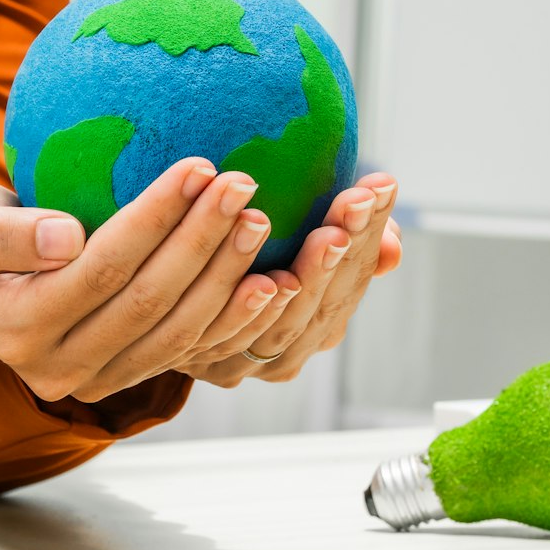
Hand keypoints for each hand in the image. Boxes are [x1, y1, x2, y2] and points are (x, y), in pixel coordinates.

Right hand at [0, 159, 287, 401]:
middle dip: (201, 243)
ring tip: (261, 222)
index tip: (199, 165)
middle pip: (146, 303)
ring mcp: (91, 383)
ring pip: (174, 334)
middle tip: (244, 186)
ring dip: (225, 279)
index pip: (102, 268)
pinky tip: (268, 282)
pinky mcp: (121, 379)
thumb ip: (3, 234)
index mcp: (16, 327)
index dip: (155, 220)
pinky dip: (228, 319)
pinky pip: (184, 351)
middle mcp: (55, 369)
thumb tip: (66, 237)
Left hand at [177, 173, 402, 386]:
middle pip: (327, 303)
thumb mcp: (296, 239)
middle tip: (358, 204)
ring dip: (312, 275)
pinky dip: (255, 310)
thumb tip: (394, 251)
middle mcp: (287, 352)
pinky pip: (235, 340)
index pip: (352, 280)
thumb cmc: (241, 250)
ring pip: (289, 323)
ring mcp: (246, 362)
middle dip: (349, 251)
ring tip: (327, 232)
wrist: (155, 291)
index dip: (368, 236)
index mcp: (318, 324)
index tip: (378, 187)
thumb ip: (348, 240)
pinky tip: (267, 277)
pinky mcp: (201, 361)